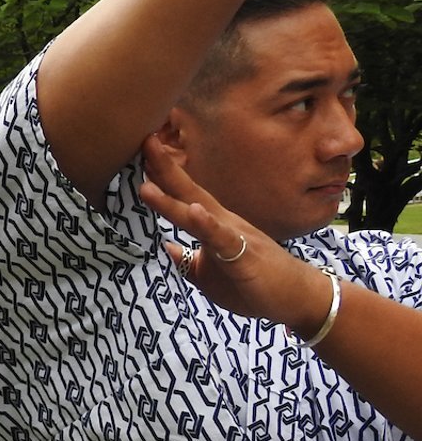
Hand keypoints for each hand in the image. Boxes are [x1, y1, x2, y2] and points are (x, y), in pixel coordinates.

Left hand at [138, 135, 333, 333]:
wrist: (298, 298)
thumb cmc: (255, 284)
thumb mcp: (210, 275)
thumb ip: (189, 261)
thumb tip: (168, 248)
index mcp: (216, 225)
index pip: (185, 196)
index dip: (163, 176)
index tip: (143, 153)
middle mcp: (225, 224)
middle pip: (190, 193)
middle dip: (166, 170)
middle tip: (145, 142)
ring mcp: (235, 237)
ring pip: (200, 213)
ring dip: (173, 199)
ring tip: (147, 183)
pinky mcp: (244, 257)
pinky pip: (223, 239)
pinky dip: (207, 224)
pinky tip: (194, 212)